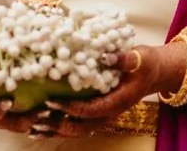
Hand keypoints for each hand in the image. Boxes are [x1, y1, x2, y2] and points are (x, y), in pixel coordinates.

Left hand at [22, 44, 173, 138]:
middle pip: (81, 127)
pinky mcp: (97, 112)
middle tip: (36, 115)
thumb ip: (125, 58)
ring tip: (32, 127)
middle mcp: (109, 113)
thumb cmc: (146, 64)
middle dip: (58, 123)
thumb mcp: (140, 57)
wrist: (154, 73)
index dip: (71, 108)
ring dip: (55, 130)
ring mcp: (103, 115)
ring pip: (77, 130)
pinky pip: (77, 125)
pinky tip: (41, 126)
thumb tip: (105, 56)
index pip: (92, 110)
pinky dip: (58, 128)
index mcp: (118, 101)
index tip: (52, 100)